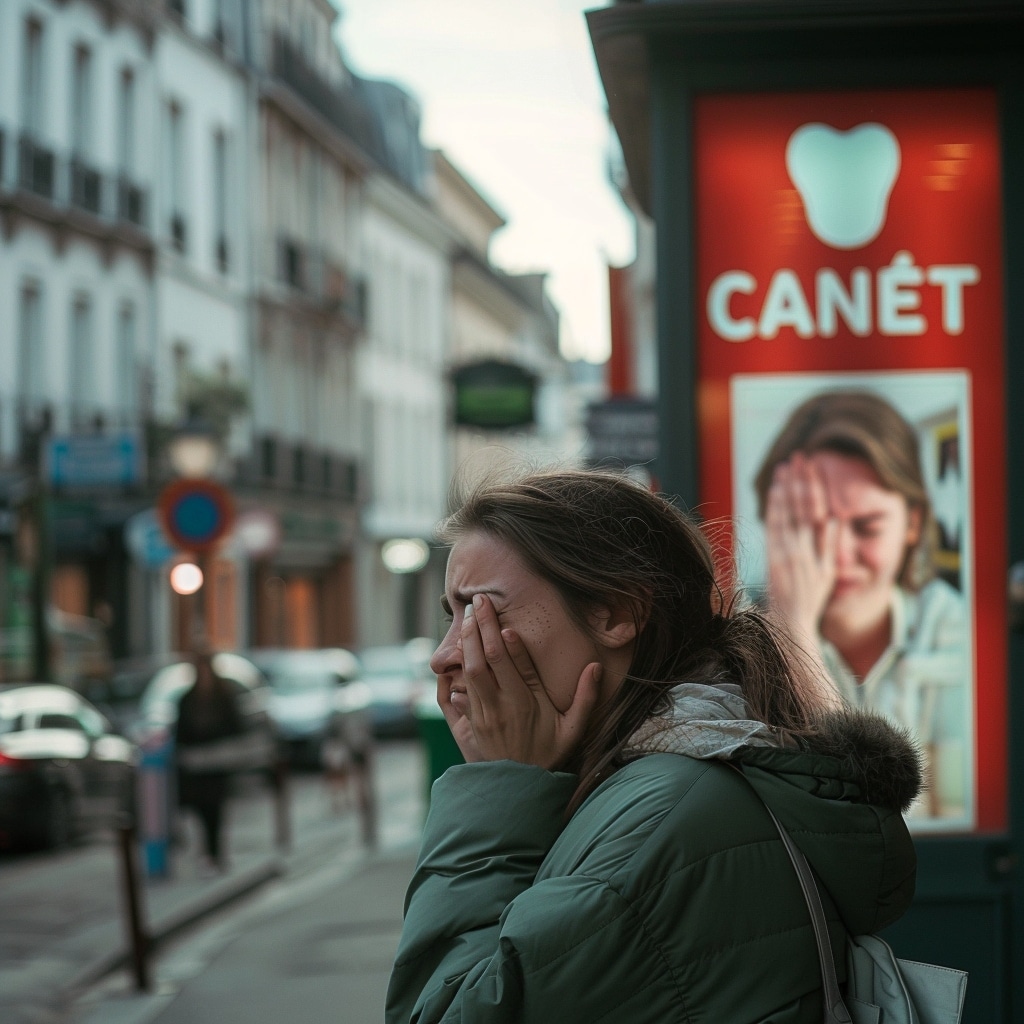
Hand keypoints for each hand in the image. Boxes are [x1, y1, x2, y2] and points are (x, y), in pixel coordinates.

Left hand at [449, 593, 601, 769]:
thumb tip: (596, 666)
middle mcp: (502, 705)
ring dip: (466, 641)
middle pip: (486, 660)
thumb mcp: (573, 729)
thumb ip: (586, 698)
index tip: (503, 620)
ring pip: (470, 671)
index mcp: (526, 703)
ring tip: (467, 616)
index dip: (507, 640)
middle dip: (480, 627)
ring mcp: (484, 712)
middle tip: (478, 600)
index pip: (513, 665)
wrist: (519, 787)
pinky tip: (454, 651)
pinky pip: (459, 690)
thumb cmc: (548, 753)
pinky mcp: (471, 720)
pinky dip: (455, 670)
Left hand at [764, 453, 836, 641]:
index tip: (813, 467)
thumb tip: (834, 517)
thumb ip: (830, 544)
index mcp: (818, 550)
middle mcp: (801, 548)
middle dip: (799, 480)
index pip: (816, 510)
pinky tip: (774, 492)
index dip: (814, 487)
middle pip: (801, 507)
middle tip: (799, 457)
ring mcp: (785, 552)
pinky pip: (772, 528)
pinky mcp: (771, 557)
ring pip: (785, 514)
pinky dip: (773, 508)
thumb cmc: (811, 596)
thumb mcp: (828, 572)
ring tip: (784, 467)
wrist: (790, 619)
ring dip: (785, 489)